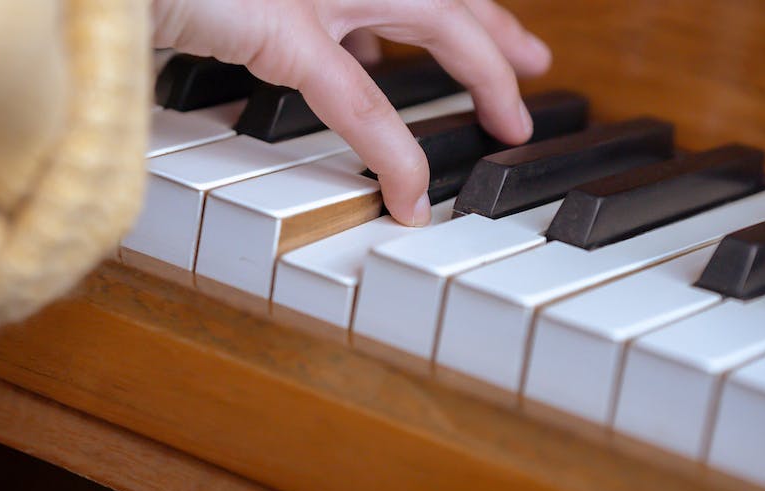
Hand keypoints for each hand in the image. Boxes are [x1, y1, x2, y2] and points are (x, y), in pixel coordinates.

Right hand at [152, 0, 551, 224]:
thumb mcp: (231, 9)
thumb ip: (285, 26)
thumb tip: (332, 54)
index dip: (466, 9)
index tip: (498, 37)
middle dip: (494, 31)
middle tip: (533, 66)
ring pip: (433, 17)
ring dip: (484, 69)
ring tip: (512, 120)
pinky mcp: (281, 30)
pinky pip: (358, 104)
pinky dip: (393, 155)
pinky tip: (411, 198)